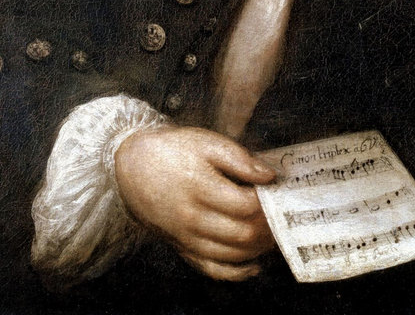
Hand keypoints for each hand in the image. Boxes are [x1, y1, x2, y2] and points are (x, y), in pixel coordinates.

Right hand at [115, 125, 276, 280]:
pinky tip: (254, 265)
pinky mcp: (182, 248)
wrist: (131, 167)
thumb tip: (268, 174)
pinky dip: (236, 272)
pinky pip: (212, 270)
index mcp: (200, 187)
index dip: (268, 200)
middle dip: (269, 226)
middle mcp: (192, 218)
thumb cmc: (171, 150)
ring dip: (258, 247)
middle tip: (284, 213)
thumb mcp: (205, 141)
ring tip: (274, 232)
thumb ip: (239, 158)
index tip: (279, 190)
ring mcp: (187, 238)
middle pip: (242, 232)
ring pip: (232, 254)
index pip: (246, 204)